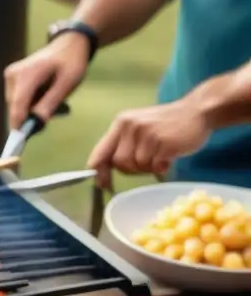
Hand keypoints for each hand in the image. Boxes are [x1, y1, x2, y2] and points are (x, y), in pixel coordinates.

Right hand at [4, 32, 88, 128]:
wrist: (68, 44)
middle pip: (16, 107)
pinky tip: (43, 94)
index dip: (18, 124)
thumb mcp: (68, 83)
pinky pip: (17, 98)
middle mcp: (13, 74)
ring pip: (16, 104)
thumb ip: (51, 102)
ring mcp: (10, 75)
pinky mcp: (11, 78)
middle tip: (53, 114)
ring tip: (51, 100)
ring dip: (30, 109)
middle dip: (30, 116)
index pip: (18, 105)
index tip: (20, 141)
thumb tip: (38, 123)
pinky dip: (29, 103)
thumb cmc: (71, 62)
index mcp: (28, 74)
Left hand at [87, 101, 211, 188]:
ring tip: (160, 156)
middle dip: (132, 169)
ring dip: (149, 168)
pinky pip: (155, 166)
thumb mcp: (138, 127)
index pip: (99, 154)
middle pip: (119, 163)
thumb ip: (121, 145)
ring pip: (137, 166)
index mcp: (120, 123)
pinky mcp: (164, 143)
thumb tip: (102, 174)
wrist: (198, 111)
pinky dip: (161, 168)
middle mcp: (130, 127)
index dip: (99, 173)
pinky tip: (169, 157)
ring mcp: (147, 134)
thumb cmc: (166, 124)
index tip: (103, 184)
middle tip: (148, 162)